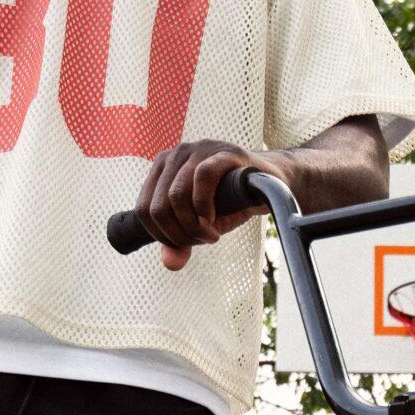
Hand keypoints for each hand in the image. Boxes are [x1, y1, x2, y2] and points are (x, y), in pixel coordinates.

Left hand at [131, 139, 273, 270]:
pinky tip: (214, 222)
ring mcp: (199, 149)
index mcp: (163, 170)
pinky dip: (204, 207)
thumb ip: (181, 241)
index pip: (143, 208)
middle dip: (179, 234)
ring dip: (192, 225)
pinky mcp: (223, 151)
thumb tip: (170, 264)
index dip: (161, 235)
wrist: (272, 183)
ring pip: (177, 194)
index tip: (184, 245)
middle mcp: (176, 155)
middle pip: (158, 206)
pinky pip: (203, 177)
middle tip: (201, 242)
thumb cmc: (232, 202)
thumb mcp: (202, 225)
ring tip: (211, 236)